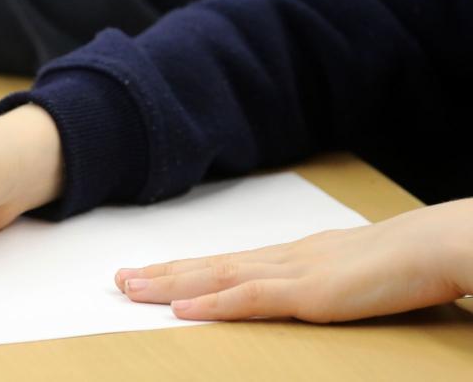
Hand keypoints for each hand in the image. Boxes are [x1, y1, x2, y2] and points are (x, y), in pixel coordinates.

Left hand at [115, 198, 472, 321]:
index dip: (184, 268)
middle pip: (209, 267)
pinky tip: (183, 310)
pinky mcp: (309, 294)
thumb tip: (306, 290)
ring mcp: (292, 273)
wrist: (436, 246)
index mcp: (292, 257)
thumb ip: (323, 280)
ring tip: (130, 288)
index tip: (149, 271)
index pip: (225, 263)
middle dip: (161, 274)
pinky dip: (214, 304)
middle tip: (118, 278)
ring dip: (170, 285)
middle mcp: (282, 259)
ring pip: (217, 278)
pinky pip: (251, 299)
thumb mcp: (352, 272)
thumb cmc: (403, 262)